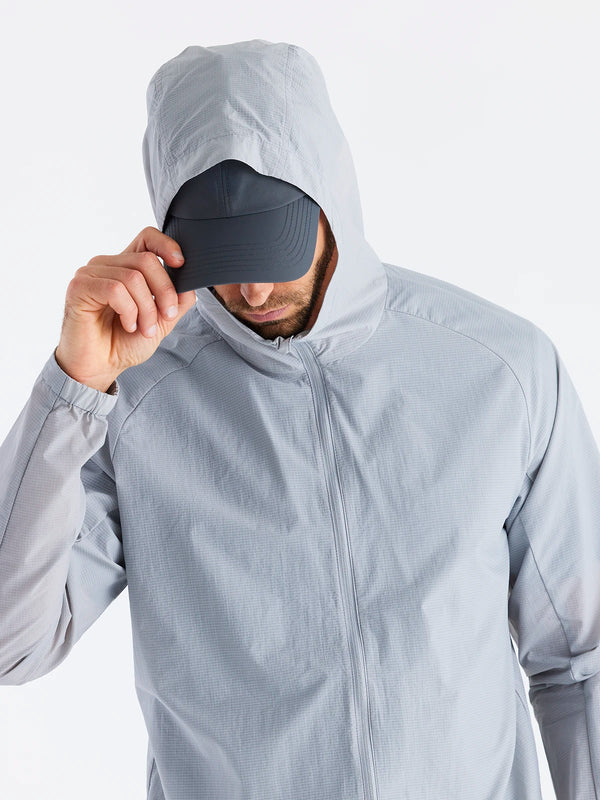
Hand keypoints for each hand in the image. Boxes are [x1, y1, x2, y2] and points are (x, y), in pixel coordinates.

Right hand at [54, 226, 196, 391]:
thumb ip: (177, 301)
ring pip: (132, 278)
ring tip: (142, 328)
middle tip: (164, 318)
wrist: (100, 368)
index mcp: (126, 267)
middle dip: (164, 293)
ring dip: (146, 309)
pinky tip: (127, 324)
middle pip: (147, 261)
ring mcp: (90, 274)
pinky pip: (114, 289)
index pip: (147, 237)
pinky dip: (128, 311)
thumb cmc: (123, 343)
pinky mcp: (79, 287)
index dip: (167, 245)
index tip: (180, 263)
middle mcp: (107, 265)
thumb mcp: (161, 321)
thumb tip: (191, 283)